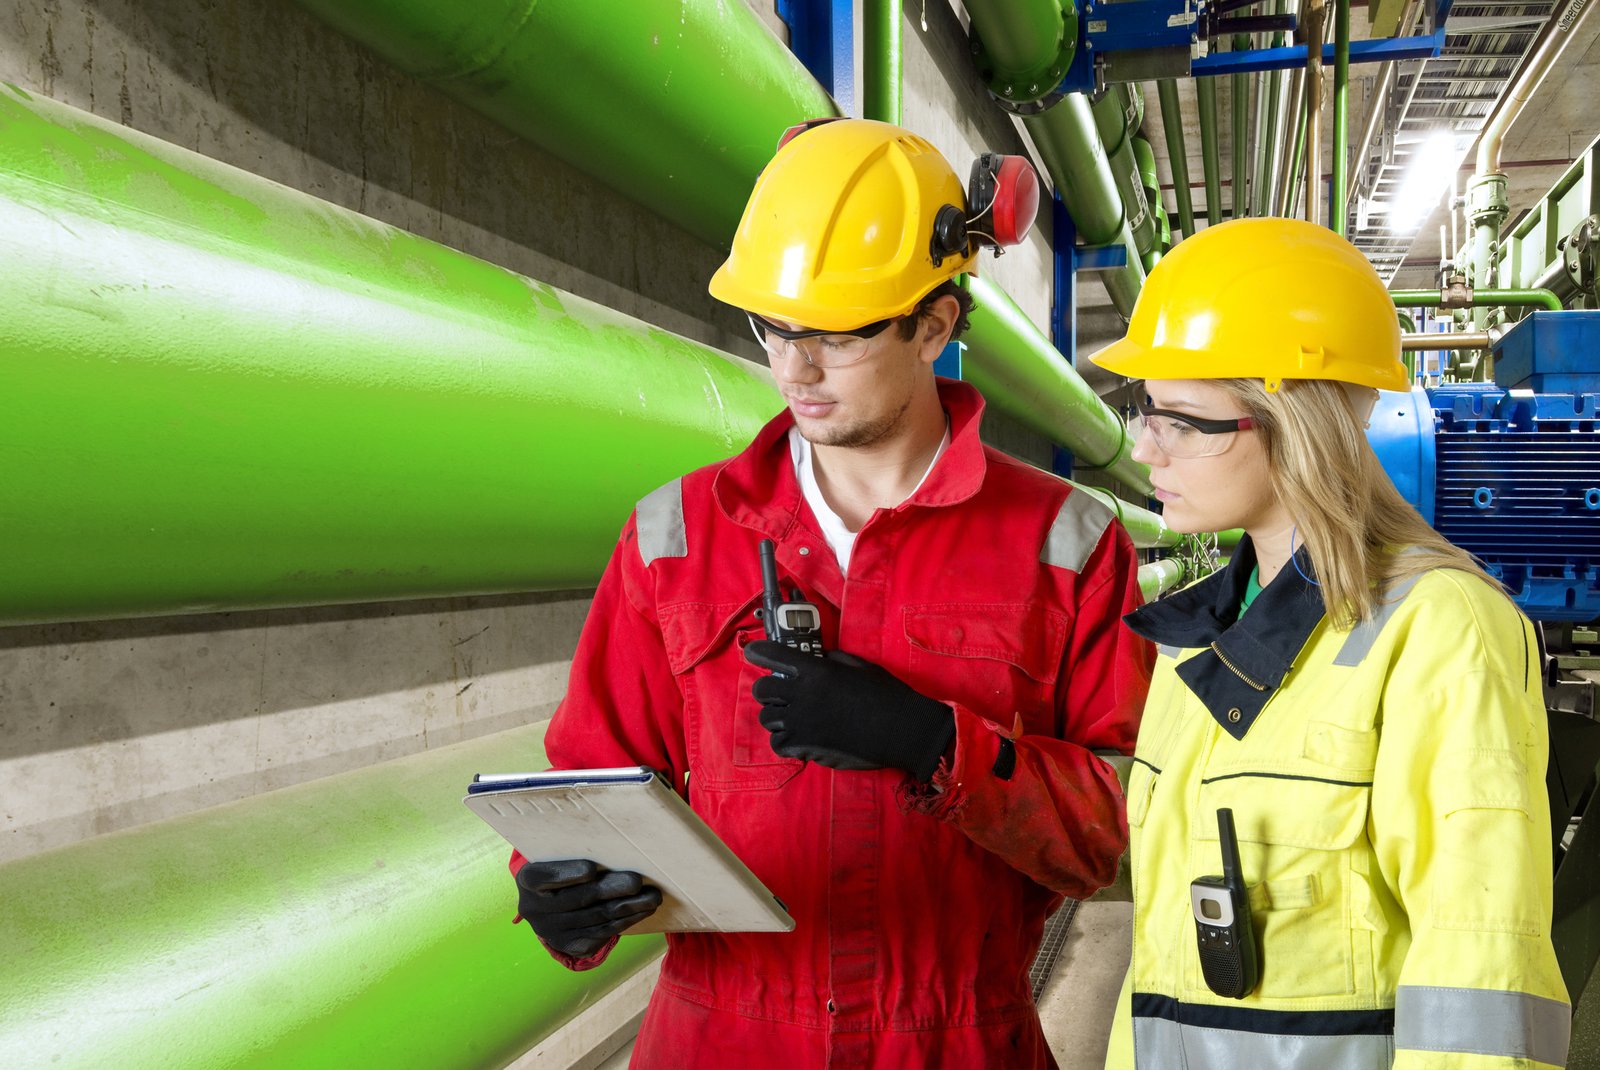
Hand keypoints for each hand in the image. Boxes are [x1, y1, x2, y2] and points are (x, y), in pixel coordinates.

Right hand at [514, 858, 661, 958]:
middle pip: (580, 899)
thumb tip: (619, 851)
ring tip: (652, 896)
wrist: (552, 905)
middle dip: (612, 889)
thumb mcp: (560, 857)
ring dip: (629, 907)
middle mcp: (535, 909)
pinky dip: (627, 920)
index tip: (590, 869)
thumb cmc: (564, 869)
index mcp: (528, 879)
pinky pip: (604, 932)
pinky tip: (643, 910)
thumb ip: (578, 853)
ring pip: (598, 917)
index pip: (544, 877)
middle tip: (636, 881)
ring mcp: (553, 931)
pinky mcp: (572, 945)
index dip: (566, 874)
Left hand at [743, 640, 954, 780]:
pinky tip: (799, 736)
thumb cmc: (885, 694)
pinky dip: (785, 740)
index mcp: (816, 670)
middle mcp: (803, 694)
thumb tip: (816, 659)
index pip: (772, 655)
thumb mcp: (858, 666)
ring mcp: (802, 722)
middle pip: (762, 690)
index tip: (754, 653)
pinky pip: (778, 743)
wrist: (901, 729)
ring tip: (793, 717)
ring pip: (767, 718)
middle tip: (782, 693)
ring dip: (777, 716)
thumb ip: (831, 660)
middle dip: (769, 690)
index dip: (758, 653)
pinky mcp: (806, 746)